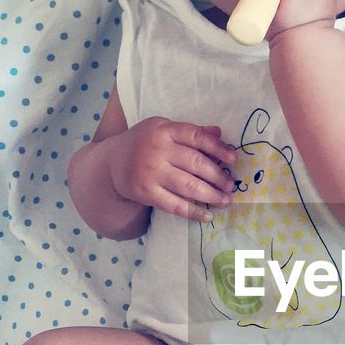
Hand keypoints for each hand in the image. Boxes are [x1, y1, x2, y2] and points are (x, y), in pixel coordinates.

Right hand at [106, 118, 235, 221]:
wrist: (110, 162)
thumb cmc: (143, 143)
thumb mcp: (162, 129)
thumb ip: (190, 132)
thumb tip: (219, 133)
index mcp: (164, 130)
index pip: (196, 137)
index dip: (218, 148)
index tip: (234, 159)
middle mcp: (157, 149)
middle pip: (195, 163)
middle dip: (218, 176)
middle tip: (230, 186)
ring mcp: (150, 172)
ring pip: (188, 186)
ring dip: (211, 195)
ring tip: (225, 200)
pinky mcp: (146, 193)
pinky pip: (175, 205)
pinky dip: (193, 212)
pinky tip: (207, 215)